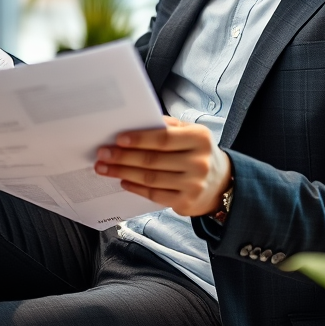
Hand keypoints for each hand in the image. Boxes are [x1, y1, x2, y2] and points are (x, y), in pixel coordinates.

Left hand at [94, 116, 232, 216]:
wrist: (222, 183)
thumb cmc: (198, 152)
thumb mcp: (191, 133)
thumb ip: (168, 127)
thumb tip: (135, 123)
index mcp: (199, 138)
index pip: (164, 138)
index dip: (139, 139)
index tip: (118, 139)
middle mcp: (199, 162)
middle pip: (153, 159)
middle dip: (123, 156)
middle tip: (103, 153)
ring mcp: (193, 184)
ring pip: (150, 178)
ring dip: (123, 172)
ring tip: (104, 168)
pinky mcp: (186, 202)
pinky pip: (154, 195)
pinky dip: (135, 188)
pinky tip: (122, 181)